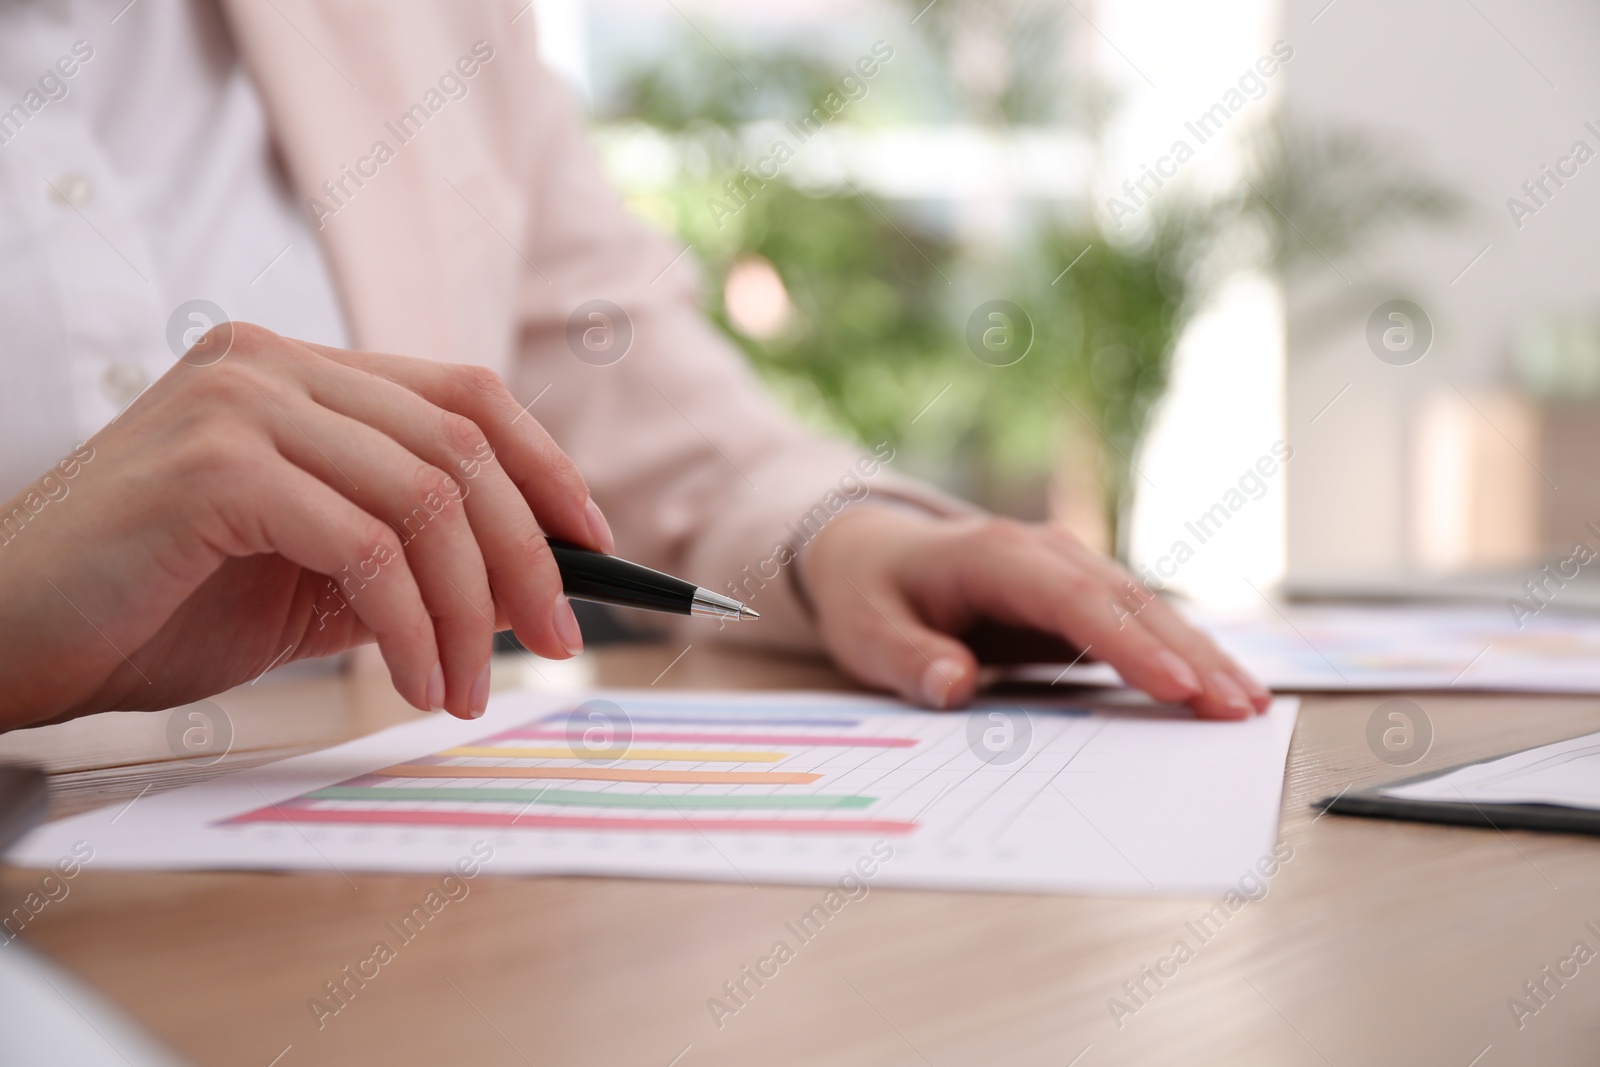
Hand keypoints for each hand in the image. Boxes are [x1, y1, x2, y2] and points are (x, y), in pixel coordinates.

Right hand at [0, 323, 611, 729]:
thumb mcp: (305, 576)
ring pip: (427, 498)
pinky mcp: (214, 466)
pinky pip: (366, 547)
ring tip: (465, 691)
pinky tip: (413, 681)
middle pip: (463, 445)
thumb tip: (522, 583)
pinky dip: (411, 625)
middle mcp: (273, 365)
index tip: (593, 542)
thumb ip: (402, 559)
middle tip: (556, 640)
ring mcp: (242, 404)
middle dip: (529, 554)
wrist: (5, 636)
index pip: (463, 397)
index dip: (545, 467)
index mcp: (298, 373)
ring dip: (468, 610)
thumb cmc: (148, 606)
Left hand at [801, 507, 1271, 719]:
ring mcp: (1069, 569)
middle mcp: (1046, 552)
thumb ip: (909, 660)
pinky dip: (1182, 653)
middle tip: (1241, 709)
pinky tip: (1221, 688)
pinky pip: (1138, 622)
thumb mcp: (866, 630)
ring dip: (1201, 655)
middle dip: (1191, 655)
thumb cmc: (871, 594)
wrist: (872, 552)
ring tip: (1250, 706)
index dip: (1130, 645)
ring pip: (1148, 610)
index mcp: (997, 556)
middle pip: (1130, 603)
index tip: (1178, 687)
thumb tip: (953, 687)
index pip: (1076, 602)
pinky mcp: (1079, 595)